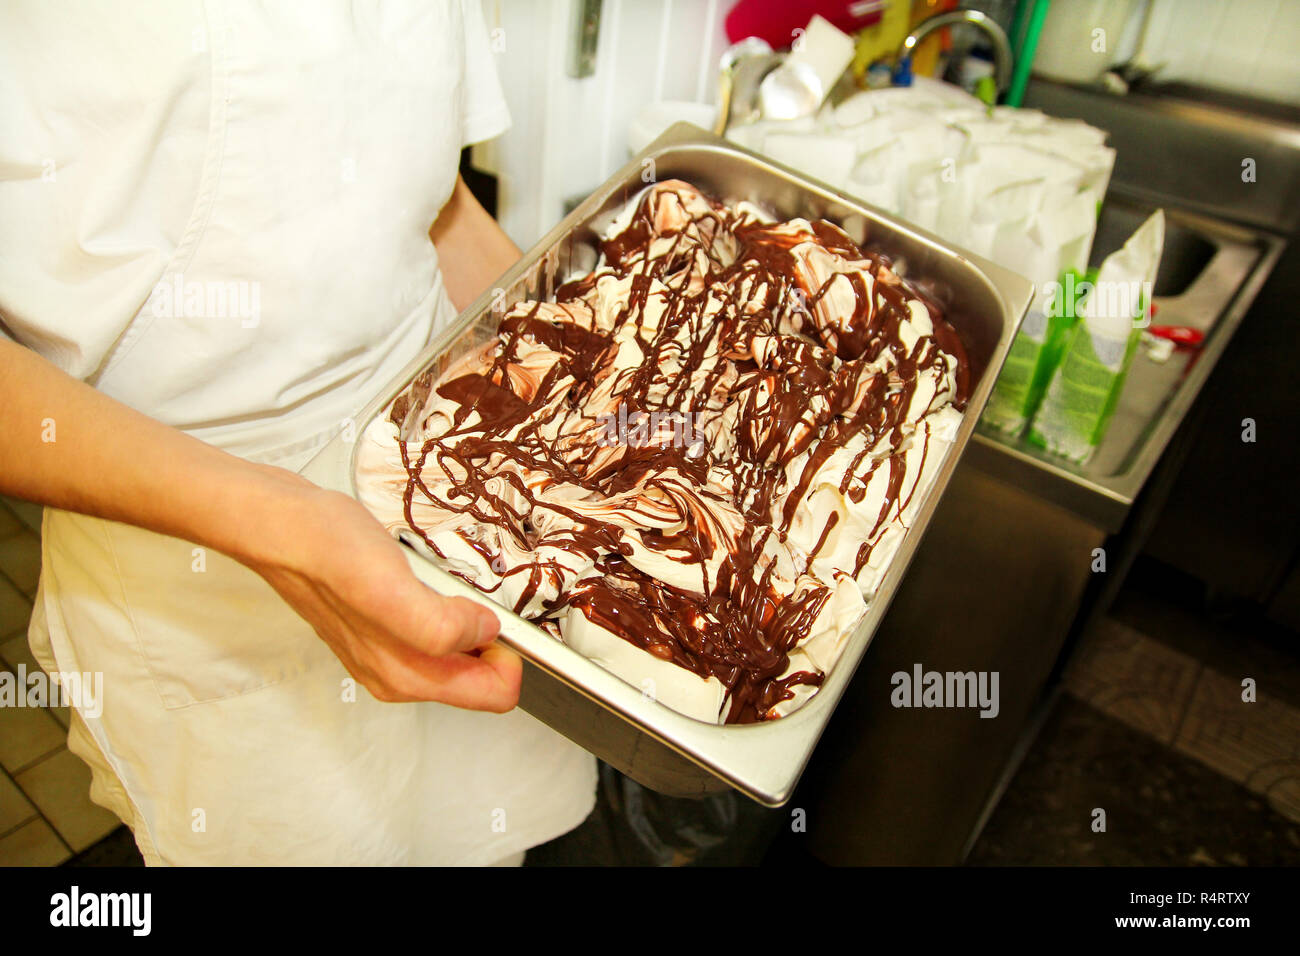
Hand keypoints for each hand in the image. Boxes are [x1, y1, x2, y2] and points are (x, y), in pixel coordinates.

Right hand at [246, 477, 519, 710]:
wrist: (280, 524)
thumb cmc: (325, 550)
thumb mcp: (387, 588)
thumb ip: (438, 626)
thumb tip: (483, 633)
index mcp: (406, 675)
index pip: (494, 694)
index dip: (509, 652)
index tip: (496, 613)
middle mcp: (398, 672)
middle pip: (480, 675)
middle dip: (493, 636)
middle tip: (468, 591)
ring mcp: (388, 651)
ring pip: (461, 651)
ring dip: (469, 618)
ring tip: (444, 580)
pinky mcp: (382, 625)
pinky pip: (439, 627)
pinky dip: (448, 603)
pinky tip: (427, 578)